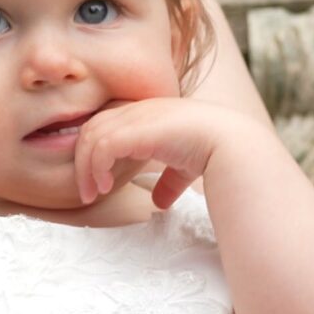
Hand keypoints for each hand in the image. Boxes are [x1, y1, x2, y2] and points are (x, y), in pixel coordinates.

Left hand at [71, 96, 245, 207]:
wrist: (230, 144)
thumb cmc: (212, 153)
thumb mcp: (183, 169)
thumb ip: (169, 181)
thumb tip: (160, 203)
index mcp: (146, 114)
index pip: (105, 125)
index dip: (96, 152)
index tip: (99, 183)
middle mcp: (138, 110)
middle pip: (91, 129)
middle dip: (83, 161)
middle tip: (88, 193)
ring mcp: (136, 116)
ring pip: (91, 137)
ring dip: (86, 168)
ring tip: (94, 193)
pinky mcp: (136, 129)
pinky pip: (102, 145)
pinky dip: (96, 166)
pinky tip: (105, 185)